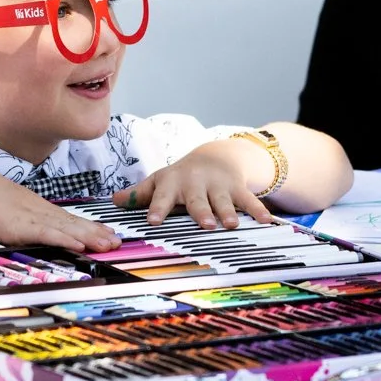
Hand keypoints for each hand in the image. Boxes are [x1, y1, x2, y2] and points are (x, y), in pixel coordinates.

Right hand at [0, 160, 121, 252]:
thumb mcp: (6, 206)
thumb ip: (20, 216)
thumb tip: (26, 224)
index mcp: (36, 207)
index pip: (69, 218)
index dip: (90, 226)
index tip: (106, 232)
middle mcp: (40, 211)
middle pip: (74, 223)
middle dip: (97, 233)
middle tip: (117, 241)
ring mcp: (32, 218)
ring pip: (68, 228)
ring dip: (90, 237)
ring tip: (109, 244)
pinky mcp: (22, 226)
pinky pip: (48, 234)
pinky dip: (65, 239)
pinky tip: (79, 244)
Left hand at [115, 140, 273, 228]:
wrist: (215, 155)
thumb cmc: (181, 176)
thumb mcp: (160, 181)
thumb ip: (139, 194)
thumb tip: (113, 202)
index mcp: (172, 183)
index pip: (162, 196)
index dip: (156, 208)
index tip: (152, 221)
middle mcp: (195, 183)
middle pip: (196, 199)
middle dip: (200, 211)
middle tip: (204, 225)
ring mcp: (218, 185)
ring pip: (223, 200)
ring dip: (228, 212)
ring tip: (232, 225)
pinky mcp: (237, 187)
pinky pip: (248, 200)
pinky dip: (258, 210)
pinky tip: (267, 222)